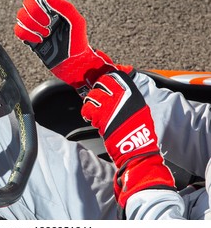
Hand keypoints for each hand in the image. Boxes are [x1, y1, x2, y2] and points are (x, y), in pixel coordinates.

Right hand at [14, 0, 130, 95]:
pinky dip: (26, 34)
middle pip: (27, 2)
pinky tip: (38, 40)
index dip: (42, 1)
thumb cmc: (78, 43)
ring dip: (32, 25)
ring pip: (20, 16)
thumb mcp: (77, 22)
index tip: (50, 13)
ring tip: (46, 34)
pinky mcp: (30, 38)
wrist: (72, 63)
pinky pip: (18, 30)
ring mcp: (36, 26)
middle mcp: (44, 14)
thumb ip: (65, 7)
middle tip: (48, 24)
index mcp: (56, 7)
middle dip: (35, 14)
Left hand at [81, 71, 174, 210]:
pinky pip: (88, 109)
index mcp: (134, 95)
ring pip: (93, 95)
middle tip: (96, 96)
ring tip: (93, 109)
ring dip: (90, 101)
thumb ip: (130, 100)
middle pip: (103, 82)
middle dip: (97, 88)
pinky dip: (87, 113)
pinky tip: (90, 118)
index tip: (102, 80)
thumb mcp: (140, 112)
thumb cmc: (139, 135)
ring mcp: (111, 107)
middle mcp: (123, 98)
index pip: (117, 76)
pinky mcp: (101, 118)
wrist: (137, 151)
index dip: (107, 77)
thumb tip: (119, 92)